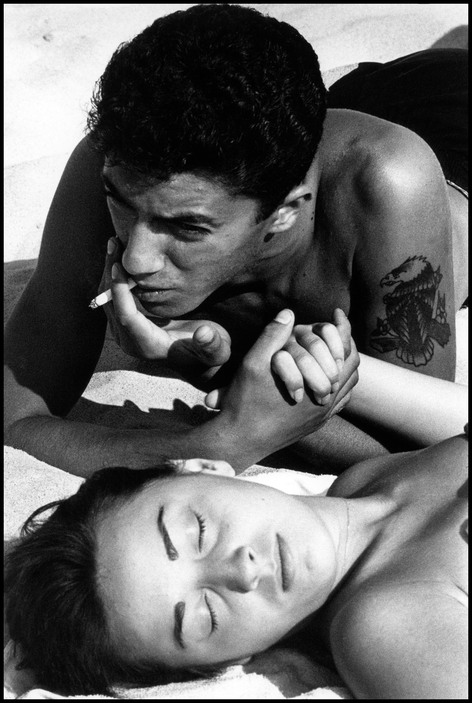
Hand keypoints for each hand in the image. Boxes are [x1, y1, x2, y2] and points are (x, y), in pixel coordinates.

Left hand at [99, 237, 230, 371]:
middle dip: (110, 274)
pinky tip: (121, 256)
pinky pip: (114, 297)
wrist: (200, 359)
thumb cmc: (209, 353)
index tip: (118, 266)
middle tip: (114, 243)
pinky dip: (115, 277)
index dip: (120, 291)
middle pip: (111, 305)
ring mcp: (125, 332)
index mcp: (148, 347)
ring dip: (110, 271)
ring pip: (109, 299)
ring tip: (115, 243)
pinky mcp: (126, 323)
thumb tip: (204, 334)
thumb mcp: (217, 352)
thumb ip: (213, 345)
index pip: (126, 317)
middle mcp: (130, 341)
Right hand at [211, 309, 358, 460]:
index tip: (337, 314)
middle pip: (352, 367)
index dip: (343, 328)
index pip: (345, 350)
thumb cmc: (245, 402)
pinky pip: (339, 401)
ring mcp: (323, 416)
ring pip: (348, 385)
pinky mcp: (316, 425)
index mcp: (317, 386)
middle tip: (336, 330)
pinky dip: (338, 384)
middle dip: (346, 345)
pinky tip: (323, 375)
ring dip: (343, 365)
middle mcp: (327, 404)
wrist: (241, 440)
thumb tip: (289, 313)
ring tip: (331, 349)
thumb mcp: (253, 363)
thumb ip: (272, 337)